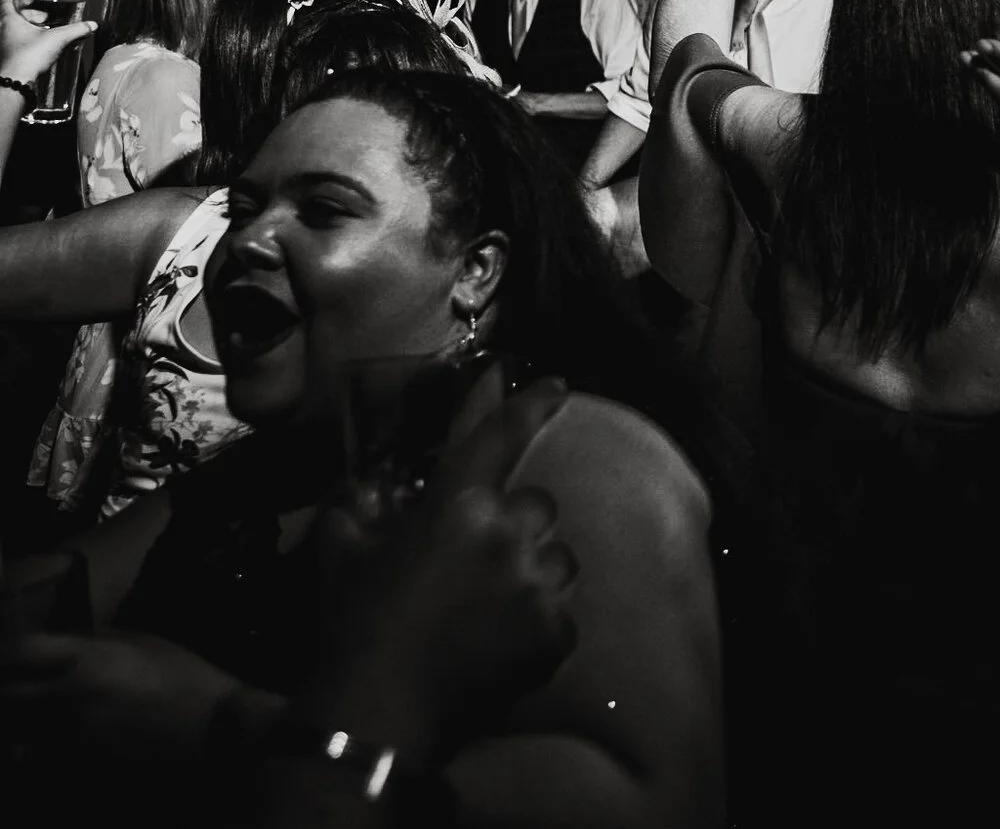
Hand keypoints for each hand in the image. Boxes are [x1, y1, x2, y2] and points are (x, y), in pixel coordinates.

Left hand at [0, 0, 95, 87]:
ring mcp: (3, 45)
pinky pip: (15, 45)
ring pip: (13, 32)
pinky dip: (26, 43)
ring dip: (27, 30)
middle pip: (12, 17)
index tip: (31, 1)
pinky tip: (40, 49)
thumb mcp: (58, 38)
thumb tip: (90, 25)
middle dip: (29, 16)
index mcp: (9, 21)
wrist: (16, 81)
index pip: (7, 2)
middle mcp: (2, 31)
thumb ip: (76, 30)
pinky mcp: (8, 58)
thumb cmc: (28, 56)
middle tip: (44, 18)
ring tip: (44, 33)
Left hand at [0, 629, 246, 764]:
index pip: (22, 650)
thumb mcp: (146, 643)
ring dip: (26, 718)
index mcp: (87, 660)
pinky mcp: (76, 763)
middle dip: (12, 689)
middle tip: (24, 685)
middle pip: (8, 695)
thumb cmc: (186, 678)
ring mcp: (69, 734)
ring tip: (46, 711)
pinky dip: (46, 744)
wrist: (213, 730)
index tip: (16, 654)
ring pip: (21, 728)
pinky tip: (68, 735)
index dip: (11, 651)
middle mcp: (67, 696)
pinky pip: (44, 752)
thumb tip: (66, 642)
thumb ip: (98, 641)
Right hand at [302, 375, 579, 754]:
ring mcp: (538, 585)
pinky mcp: (556, 633)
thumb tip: (364, 484)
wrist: (376, 712)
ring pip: (558, 558)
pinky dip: (538, 623)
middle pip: (537, 507)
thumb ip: (355, 507)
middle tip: (476, 562)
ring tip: (490, 608)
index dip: (531, 407)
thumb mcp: (339, 555)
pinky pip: (561, 612)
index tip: (560, 386)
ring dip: (532, 572)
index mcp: (458, 507)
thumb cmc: (351, 626)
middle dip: (513, 525)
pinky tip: (499, 644)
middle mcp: (508, 535)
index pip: (501, 438)